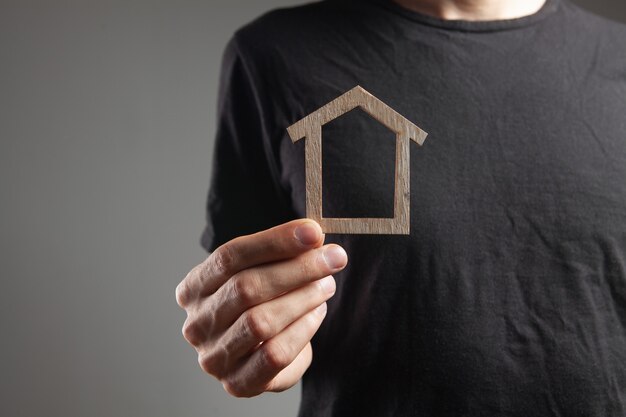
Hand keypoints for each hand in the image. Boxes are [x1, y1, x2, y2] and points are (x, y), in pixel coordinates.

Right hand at [176, 219, 347, 396]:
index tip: (313, 232)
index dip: (274, 241)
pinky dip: (303, 330)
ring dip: (303, 299)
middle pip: (246, 287)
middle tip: (333, 258)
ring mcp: (214, 356)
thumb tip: (313, 237)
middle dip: (297, 269)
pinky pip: (275, 354)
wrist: (255, 353)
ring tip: (326, 284)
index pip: (229, 256)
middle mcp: (196, 323)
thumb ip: (279, 255)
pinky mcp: (237, 383)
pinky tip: (317, 313)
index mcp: (193, 288)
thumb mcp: (259, 273)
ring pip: (260, 321)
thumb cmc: (258, 304)